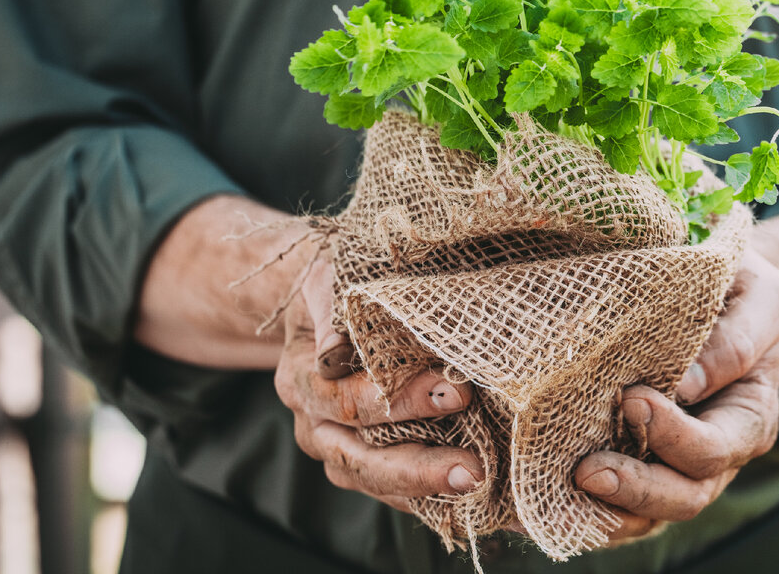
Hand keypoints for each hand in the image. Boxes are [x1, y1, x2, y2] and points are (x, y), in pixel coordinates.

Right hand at [273, 263, 484, 514]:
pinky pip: (390, 491)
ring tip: (478, 486)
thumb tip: (338, 346)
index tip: (455, 392)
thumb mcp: (327, 281)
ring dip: (427, 488)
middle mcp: (313, 423)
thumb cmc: (331, 285)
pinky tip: (471, 499)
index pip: (346, 401)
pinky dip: (428, 496)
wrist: (314, 303)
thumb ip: (333, 310)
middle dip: (418, 466)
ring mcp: (335, 448)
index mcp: (300, 378)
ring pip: (374, 481)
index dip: (400, 401)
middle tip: (473, 468)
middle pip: (358, 459)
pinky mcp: (360, 462)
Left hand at [574, 248, 778, 539]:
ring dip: (603, 510)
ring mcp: (678, 464)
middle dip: (634, 488)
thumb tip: (688, 384)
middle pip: (683, 496)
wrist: (721, 291)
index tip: (631, 398)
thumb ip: (737, 338)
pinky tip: (544, 504)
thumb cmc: (741, 288)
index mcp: (749, 416)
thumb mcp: (759, 297)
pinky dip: (585, 510)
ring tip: (555, 501)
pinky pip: (619, 505)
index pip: (714, 448)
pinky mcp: (642, 462)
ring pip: (648, 513)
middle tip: (585, 470)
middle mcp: (717, 453)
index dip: (673, 436)